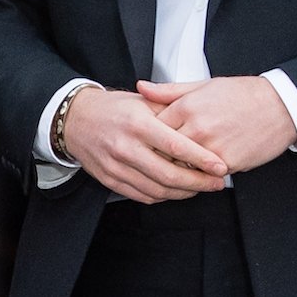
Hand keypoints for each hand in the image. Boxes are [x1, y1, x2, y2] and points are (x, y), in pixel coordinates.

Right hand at [61, 87, 227, 203]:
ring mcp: (116, 166)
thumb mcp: (142, 100)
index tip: (220, 166)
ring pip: (157, 189)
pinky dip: (163, 196)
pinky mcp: (110, 180)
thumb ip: (170, 110)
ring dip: (183, 192)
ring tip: (199, 188)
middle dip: (198, 182)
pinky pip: (142, 195)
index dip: (200, 159)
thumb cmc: (113, 109)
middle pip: (169, 173)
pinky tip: (175, 190)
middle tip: (216, 183)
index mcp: (137, 123)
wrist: (76, 119)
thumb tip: (200, 123)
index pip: (175, 145)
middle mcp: (126, 146)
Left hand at [137, 77, 296, 173]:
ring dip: (178, 166)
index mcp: (187, 107)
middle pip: (163, 150)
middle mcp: (197, 128)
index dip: (148, 134)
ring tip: (176, 163)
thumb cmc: (242, 94)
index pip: (153, 127)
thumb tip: (142, 88)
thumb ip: (168, 90)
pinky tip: (198, 168)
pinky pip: (204, 174)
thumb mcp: (202, 85)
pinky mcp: (227, 164)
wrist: (278, 107)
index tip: (146, 138)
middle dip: (158, 154)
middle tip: (155, 154)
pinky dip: (199, 173)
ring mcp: (212, 148)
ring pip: (182, 166)